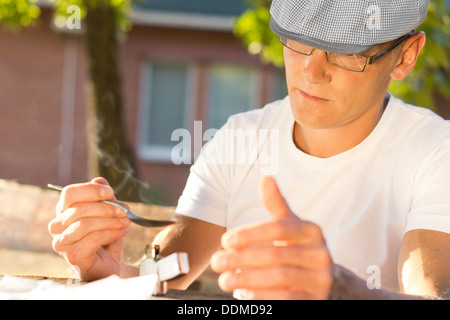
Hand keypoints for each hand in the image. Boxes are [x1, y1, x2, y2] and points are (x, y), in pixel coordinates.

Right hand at [48, 177, 130, 280]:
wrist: (109, 263)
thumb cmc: (105, 236)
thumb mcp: (107, 212)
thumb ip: (103, 196)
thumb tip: (101, 182)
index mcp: (63, 211)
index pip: (69, 193)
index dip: (91, 190)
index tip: (110, 192)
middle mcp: (57, 226)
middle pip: (79, 208)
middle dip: (106, 207)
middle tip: (124, 211)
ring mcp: (61, 242)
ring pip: (85, 224)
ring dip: (111, 221)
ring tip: (126, 222)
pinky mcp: (72, 256)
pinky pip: (92, 239)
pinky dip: (111, 233)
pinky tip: (123, 232)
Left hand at [211, 176, 332, 298]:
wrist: (327, 283)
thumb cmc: (298, 249)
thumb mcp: (290, 226)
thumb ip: (276, 205)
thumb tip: (266, 179)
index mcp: (312, 230)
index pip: (277, 228)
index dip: (249, 234)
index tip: (225, 241)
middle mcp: (321, 254)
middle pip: (275, 255)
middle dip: (240, 259)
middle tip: (217, 262)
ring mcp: (322, 279)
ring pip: (279, 278)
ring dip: (246, 279)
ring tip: (224, 280)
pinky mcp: (317, 301)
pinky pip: (287, 300)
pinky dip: (262, 296)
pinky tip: (244, 294)